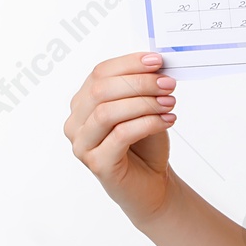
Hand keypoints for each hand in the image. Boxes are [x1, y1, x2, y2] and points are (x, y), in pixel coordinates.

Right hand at [65, 51, 178, 228]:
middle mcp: (76, 123)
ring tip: (169, 104)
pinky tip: (166, 121)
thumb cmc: (145, 145)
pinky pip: (120, 135)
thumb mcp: (144, 108)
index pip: (99, 73)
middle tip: (168, 84)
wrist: (151, 184)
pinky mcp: (97, 164)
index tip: (157, 61)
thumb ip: (142, 86)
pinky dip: (147, 123)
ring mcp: (82, 145)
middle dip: (139, 83)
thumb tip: (155, 62)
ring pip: (107, 113)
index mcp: (83, 103)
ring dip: (144, 103)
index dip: (128, 63)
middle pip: (100, 91)